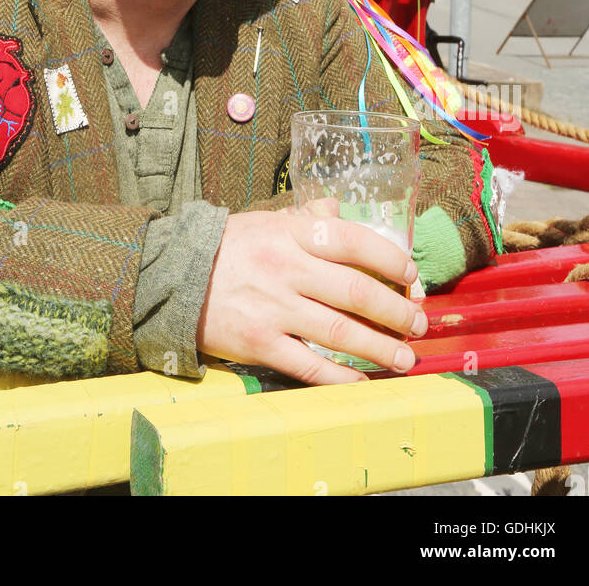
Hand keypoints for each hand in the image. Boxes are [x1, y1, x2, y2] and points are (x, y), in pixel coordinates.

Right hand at [195, 198, 427, 383]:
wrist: (171, 277)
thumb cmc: (227, 248)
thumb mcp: (266, 221)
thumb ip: (306, 217)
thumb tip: (340, 207)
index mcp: (292, 233)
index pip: (353, 241)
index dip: (390, 260)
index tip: (411, 275)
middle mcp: (287, 268)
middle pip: (356, 291)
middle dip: (396, 310)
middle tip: (418, 323)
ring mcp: (274, 309)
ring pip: (341, 332)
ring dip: (380, 347)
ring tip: (404, 357)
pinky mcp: (260, 344)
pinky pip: (310, 366)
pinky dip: (342, 378)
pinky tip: (364, 381)